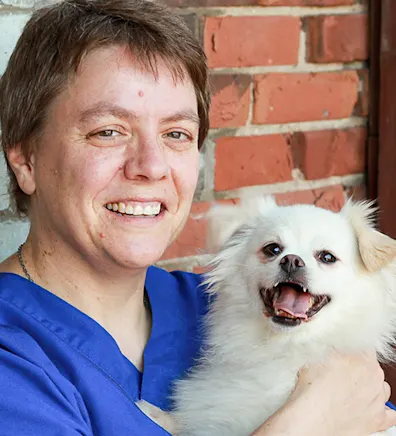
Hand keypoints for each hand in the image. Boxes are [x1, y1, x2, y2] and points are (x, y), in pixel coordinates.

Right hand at [252, 352, 395, 435]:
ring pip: (381, 388)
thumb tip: (332, 338)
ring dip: (370, 387)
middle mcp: (375, 377)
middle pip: (372, 366)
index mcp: (364, 358)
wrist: (313, 417)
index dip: (350, 349)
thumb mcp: (317, 353)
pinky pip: (391, 415)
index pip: (363, 346)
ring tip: (350, 390)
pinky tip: (373, 406)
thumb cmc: (313, 387)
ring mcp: (378, 400)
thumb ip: (331, 345)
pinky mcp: (377, 420)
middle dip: (358, 368)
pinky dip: (385, 410)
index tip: (341, 353)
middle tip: (339, 372)